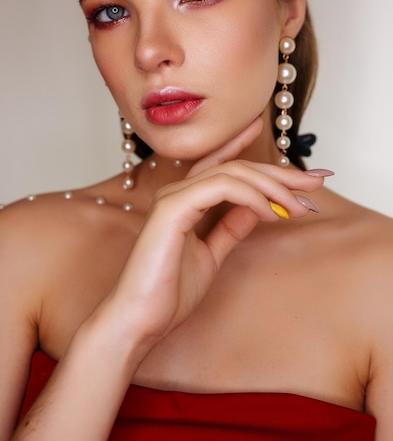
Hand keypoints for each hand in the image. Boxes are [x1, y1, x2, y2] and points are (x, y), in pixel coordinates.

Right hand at [101, 117, 323, 351]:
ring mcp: (173, 197)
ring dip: (272, 186)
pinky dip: (252, 197)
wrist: (140, 320)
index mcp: (184, 199)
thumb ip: (231, 227)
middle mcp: (177, 191)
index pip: (219, 163)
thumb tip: (259, 207)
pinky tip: (272, 213)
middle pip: (235, 166)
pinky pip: (221, 189)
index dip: (244, 144)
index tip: (272, 137)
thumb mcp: (212, 254)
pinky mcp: (172, 209)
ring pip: (232, 173)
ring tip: (300, 207)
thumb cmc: (169, 292)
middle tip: (315, 184)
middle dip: (278, 173)